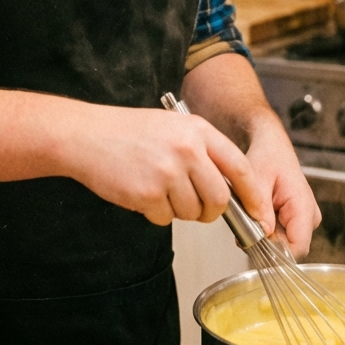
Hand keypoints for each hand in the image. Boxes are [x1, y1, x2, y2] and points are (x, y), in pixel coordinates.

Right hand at [64, 105, 274, 228]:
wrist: (86, 135)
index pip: (240, 167)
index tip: (258, 212)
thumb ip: (202, 150)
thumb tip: (229, 186)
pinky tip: (142, 193)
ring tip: (159, 191)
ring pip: (192, 212)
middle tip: (199, 210)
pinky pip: (165, 219)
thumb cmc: (127, 131)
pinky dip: (156, 214)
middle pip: (219, 198)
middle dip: (211, 212)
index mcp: (198, 130)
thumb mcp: (173, 126)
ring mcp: (167, 172)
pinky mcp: (148, 193)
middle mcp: (187, 150)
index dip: (253, 194)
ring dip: (179, 211)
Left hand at [245, 114, 320, 257]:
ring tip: (251, 213)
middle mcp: (309, 216)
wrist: (271, 146)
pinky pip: (280, 236)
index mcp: (303, 206)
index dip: (274, 252)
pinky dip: (265, 230)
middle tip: (245, 224)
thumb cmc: (267, 157)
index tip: (252, 243)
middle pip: (288, 248)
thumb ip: (260, 208)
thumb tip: (262, 235)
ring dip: (263, 235)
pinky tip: (257, 214)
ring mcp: (304, 220)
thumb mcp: (258, 178)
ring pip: (283, 244)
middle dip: (265, 242)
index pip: (297, 248)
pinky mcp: (297, 221)